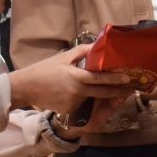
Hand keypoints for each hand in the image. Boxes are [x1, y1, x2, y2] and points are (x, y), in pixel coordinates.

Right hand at [10, 44, 134, 113]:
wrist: (26, 88)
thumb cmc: (44, 70)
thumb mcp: (62, 57)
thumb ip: (81, 52)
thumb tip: (97, 46)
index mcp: (76, 77)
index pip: (100, 78)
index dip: (115, 79)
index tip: (127, 78)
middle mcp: (77, 91)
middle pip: (102, 92)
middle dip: (117, 91)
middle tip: (130, 88)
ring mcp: (73, 103)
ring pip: (90, 98)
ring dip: (96, 94)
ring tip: (100, 88)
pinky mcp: (69, 111)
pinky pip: (80, 104)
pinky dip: (82, 99)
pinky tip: (73, 94)